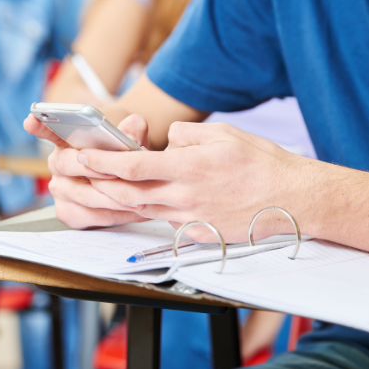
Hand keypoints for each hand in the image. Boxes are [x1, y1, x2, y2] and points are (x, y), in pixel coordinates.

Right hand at [23, 113, 150, 227]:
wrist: (127, 179)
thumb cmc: (123, 153)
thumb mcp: (130, 137)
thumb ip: (132, 129)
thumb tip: (132, 127)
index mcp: (66, 140)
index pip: (48, 130)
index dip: (39, 126)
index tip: (32, 120)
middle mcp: (57, 164)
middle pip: (67, 164)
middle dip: (93, 169)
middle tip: (116, 172)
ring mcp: (60, 190)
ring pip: (83, 195)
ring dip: (112, 198)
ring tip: (138, 198)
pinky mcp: (68, 213)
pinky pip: (90, 217)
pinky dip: (114, 215)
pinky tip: (133, 211)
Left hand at [79, 120, 324, 241]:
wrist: (293, 200)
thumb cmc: (263, 163)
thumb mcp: (223, 133)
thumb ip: (186, 136)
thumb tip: (165, 142)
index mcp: (189, 168)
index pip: (133, 166)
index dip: (102, 162)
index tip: (81, 156)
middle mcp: (185, 197)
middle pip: (128, 194)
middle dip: (96, 184)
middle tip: (74, 174)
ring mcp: (191, 219)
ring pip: (142, 210)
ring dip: (116, 200)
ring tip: (96, 188)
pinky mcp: (198, 234)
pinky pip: (165, 222)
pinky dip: (149, 212)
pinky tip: (143, 203)